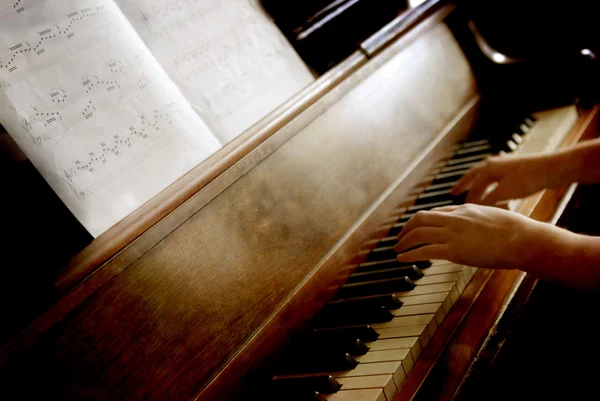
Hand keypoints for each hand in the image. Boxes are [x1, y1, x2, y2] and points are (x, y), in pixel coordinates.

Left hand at [393, 204, 566, 269]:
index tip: (417, 228)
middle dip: (407, 228)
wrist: (523, 239)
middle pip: (421, 218)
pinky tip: (402, 259)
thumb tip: (480, 227)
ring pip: (418, 233)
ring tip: (397, 249)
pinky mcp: (453, 250)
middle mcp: (455, 218)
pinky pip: (424, 251)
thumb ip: (481, 220)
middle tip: (400, 238)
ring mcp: (453, 234)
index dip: (423, 221)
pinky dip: (409, 254)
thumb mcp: (494, 217)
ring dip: (404, 242)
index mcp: (465, 209)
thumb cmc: (516, 231)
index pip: (436, 212)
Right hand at [451, 154, 557, 204]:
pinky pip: (493, 174)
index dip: (467, 200)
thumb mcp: (505, 193)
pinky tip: (492, 186)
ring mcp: (502, 163)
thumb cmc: (528, 180)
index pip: (472, 188)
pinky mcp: (512, 166)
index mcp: (487, 170)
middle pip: (472, 176)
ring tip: (469, 188)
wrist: (551, 168)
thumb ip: (488, 201)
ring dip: (475, 182)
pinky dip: (488, 181)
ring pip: (483, 174)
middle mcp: (491, 164)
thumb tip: (474, 209)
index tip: (461, 211)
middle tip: (453, 192)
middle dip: (463, 185)